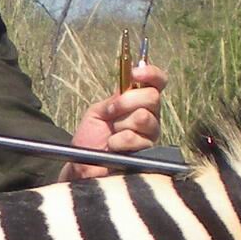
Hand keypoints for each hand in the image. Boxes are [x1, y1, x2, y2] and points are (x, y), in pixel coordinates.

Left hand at [60, 59, 165, 181]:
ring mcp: (150, 136)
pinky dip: (119, 141)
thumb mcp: (98, 111)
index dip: (151, 73)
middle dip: (126, 102)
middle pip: (153, 97)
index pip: (157, 82)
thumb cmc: (90, 139)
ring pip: (145, 117)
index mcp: (138, 103)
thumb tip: (130, 84)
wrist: (82, 166)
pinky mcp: (149, 154)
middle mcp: (149, 117)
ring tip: (111, 136)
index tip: (135, 73)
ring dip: (121, 124)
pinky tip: (113, 148)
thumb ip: (115, 98)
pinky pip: (137, 138)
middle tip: (110, 113)